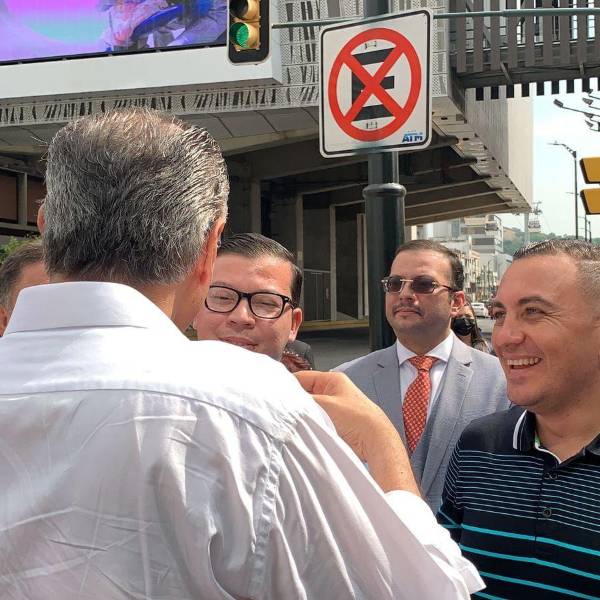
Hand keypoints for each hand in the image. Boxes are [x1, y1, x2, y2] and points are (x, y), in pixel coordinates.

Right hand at [295, 371, 419, 494]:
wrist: (376, 441)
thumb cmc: (358, 419)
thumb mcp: (325, 405)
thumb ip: (303, 401)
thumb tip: (285, 400)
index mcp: (332, 379)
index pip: (301, 377)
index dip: (287, 386)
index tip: (274, 395)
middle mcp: (333, 391)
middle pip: (304, 393)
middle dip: (295, 403)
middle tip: (284, 411)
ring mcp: (334, 407)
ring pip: (309, 409)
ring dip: (303, 415)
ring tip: (295, 421)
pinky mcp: (335, 422)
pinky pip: (316, 420)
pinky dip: (309, 424)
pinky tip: (304, 429)